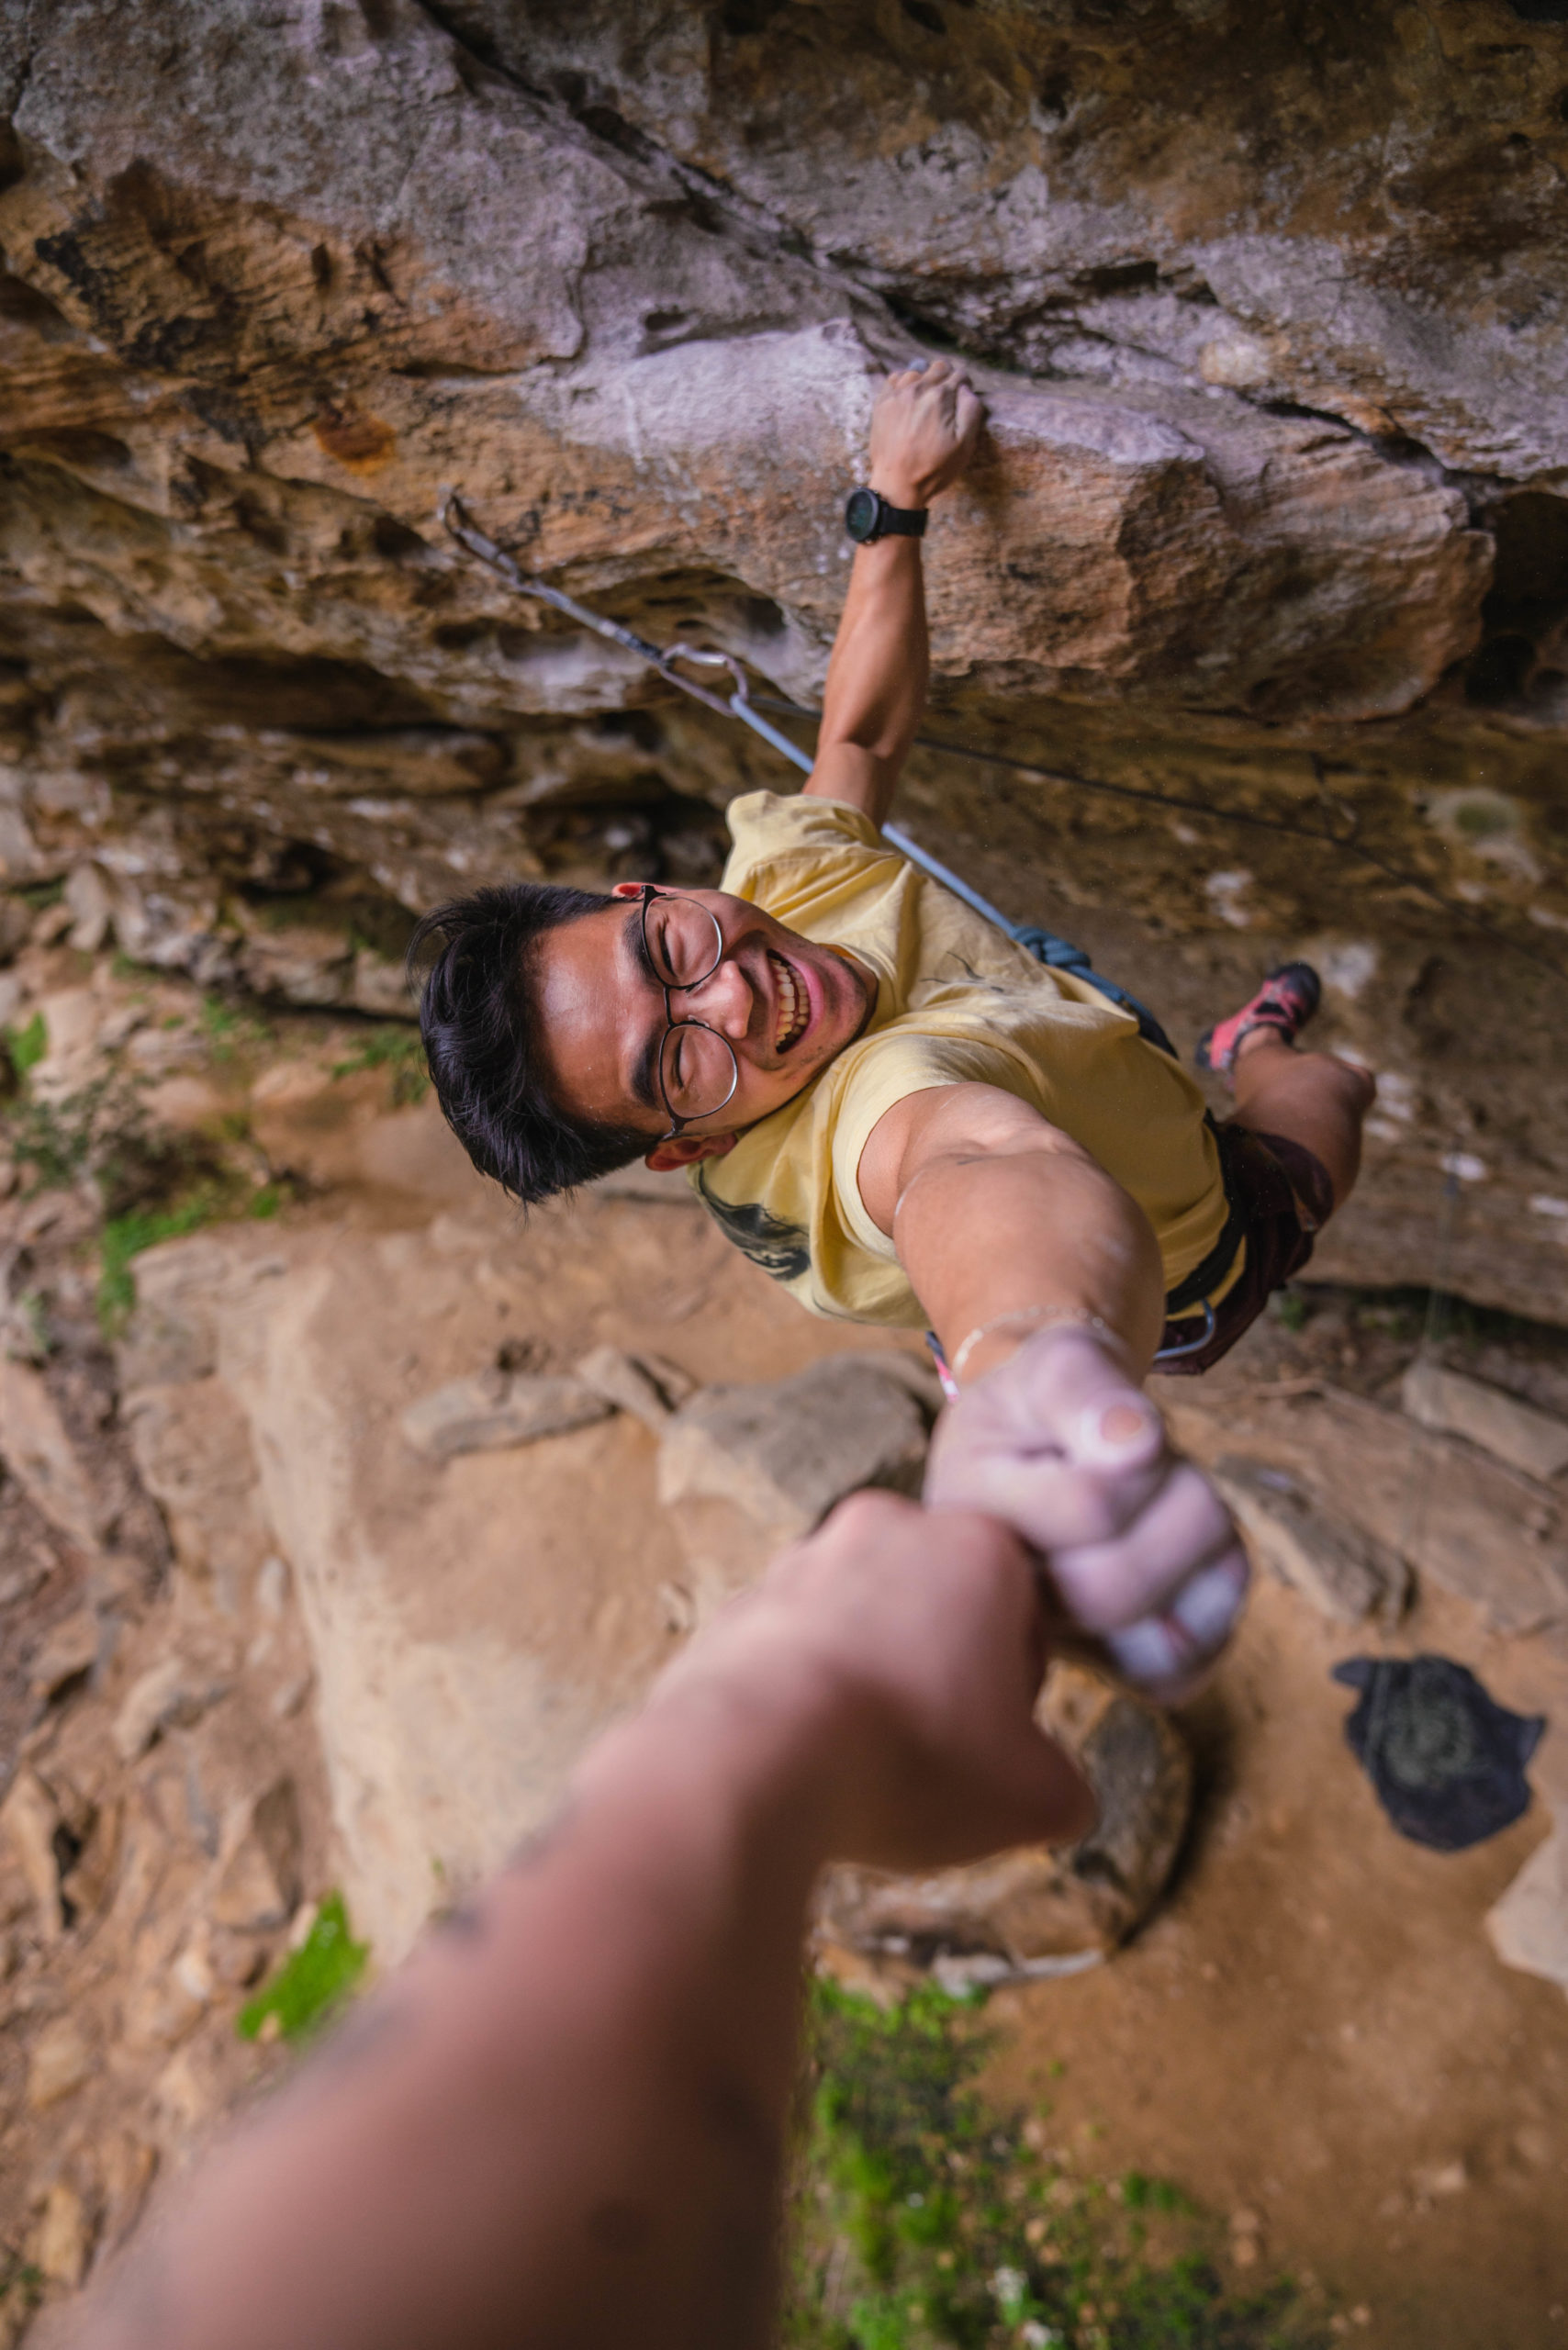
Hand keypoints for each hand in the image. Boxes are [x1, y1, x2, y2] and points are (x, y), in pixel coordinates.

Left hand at [642, 1490, 1094, 1872]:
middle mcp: (886, 1529)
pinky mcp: (736, 1604)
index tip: (998, 1744)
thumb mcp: (1030, 1797)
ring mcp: (801, 1562)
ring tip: (864, 1765)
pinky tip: (804, 1759)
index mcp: (977, 1547)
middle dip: (941, 1674)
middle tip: (936, 1755)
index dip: (1019, 1689)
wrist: (748, 1760)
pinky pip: (790, 1651)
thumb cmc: (909, 1760)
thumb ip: (1063, 1788)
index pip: (1025, 1612)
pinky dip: (802, 1694)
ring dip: (870, 1681)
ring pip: (861, 1624)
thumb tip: (1058, 1797)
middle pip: (938, 1607)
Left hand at [867, 355, 984, 509]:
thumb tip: (966, 388)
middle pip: (939, 368)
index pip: (960, 375)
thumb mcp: (965, 445)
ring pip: (917, 372)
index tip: (962, 402)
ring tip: (925, 404)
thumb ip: (971, 410)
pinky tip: (908, 401)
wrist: (897, 485)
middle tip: (945, 404)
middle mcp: (917, 389)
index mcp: (940, 397)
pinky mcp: (882, 403)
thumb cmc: (934, 468)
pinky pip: (895, 379)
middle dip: (947, 381)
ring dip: (924, 382)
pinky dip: (904, 384)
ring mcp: (897, 394)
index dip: (965, 387)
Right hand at [923, 1328, 1249, 1702]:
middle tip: (1171, 1462)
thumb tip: (1135, 1443)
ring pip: (1155, 1643)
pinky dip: (1210, 1616)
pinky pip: (1173, 1676)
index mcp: (969, 1515)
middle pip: (1116, 1590)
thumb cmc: (1046, 1401)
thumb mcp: (1054, 1361)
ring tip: (1178, 1503)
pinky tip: (1196, 1559)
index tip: (1131, 1426)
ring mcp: (1050, 1642)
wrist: (1039, 1439)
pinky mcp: (1102, 1668)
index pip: (1091, 1507)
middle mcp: (996, 1598)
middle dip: (1183, 1507)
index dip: (1143, 1457)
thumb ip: (1084, 1389)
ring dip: (1204, 1557)